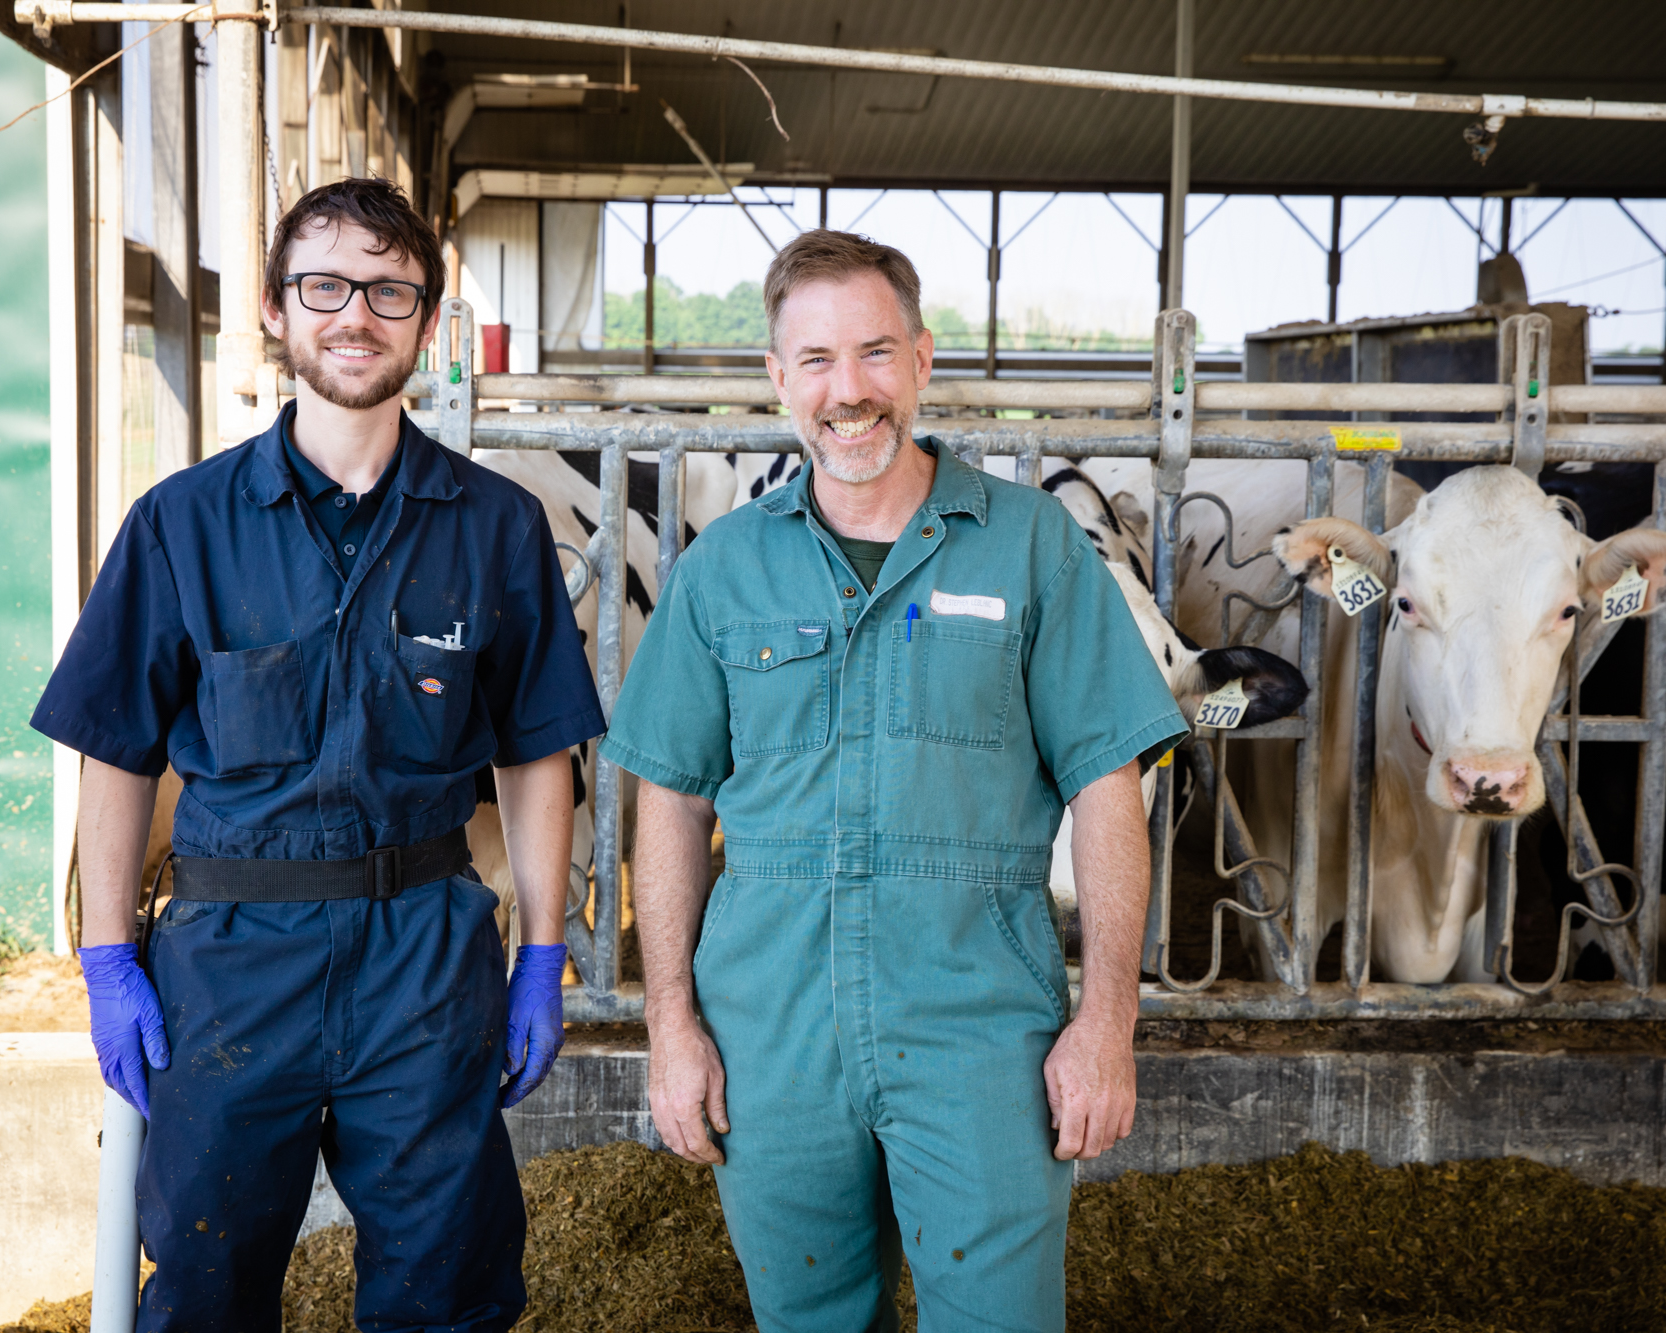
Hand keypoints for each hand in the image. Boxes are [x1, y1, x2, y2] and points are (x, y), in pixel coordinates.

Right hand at [79, 943, 169, 1119]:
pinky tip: (125, 1075)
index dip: (144, 1100)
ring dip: (124, 1089)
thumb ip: (156, 1040)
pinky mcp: (100, 1038)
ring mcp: (102, 1045)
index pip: (134, 1083)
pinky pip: (107, 1066)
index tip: (154, 1113)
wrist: (108, 973)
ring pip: (111, 1077)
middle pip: (121, 1084)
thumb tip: (162, 1067)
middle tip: (148, 1110)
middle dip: (134, 1099)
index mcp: (122, 1048)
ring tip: (138, 1097)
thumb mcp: (151, 1013)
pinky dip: (116, 1076)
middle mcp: (109, 1051)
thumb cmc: (132, 991)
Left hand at [502, 943, 565, 1108]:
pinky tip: (518, 1071)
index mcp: (546, 1041)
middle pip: (539, 1075)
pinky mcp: (551, 1032)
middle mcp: (554, 1043)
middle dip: (521, 1090)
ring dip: (526, 1081)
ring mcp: (555, 1038)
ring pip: (541, 1068)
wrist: (542, 969)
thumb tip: (510, 1071)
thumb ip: (513, 1046)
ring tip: (507, 1091)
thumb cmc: (527, 990)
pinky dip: (530, 1069)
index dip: (517, 1091)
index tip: (503, 1102)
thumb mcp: (514, 1018)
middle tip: (502, 1102)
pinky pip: (542, 1058)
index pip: (532, 1075)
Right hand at [647, 1009, 728, 1164]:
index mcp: (684, 1106)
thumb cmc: (696, 1048)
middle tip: (712, 1158)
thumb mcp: (716, 1076)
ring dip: (683, 1149)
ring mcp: (656, 1103)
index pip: (697, 1143)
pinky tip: (684, 1134)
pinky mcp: (652, 1097)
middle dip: (696, 1157)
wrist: (671, 1029)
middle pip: (680, 1146)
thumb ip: (717, 1107)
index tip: (721, 1158)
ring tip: (700, 1150)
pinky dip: (672, 1137)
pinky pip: (661, 1126)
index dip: (709, 1155)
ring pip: (667, 1139)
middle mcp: (666, 1109)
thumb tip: (722, 1130)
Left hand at [1043, 1006, 1136, 1160]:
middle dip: (1078, 1154)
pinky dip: (1112, 1134)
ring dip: (1095, 1144)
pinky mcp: (1130, 1099)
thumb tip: (1057, 1127)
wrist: (1105, 1027)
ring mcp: (1118, 1103)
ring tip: (1084, 1135)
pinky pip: (1124, 1130)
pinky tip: (1101, 1125)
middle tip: (1070, 1148)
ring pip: (1109, 1142)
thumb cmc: (1074, 1045)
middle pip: (1092, 1149)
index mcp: (1077, 1098)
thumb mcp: (1051, 1069)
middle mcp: (1100, 1105)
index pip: (1072, 1142)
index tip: (1057, 1152)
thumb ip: (1053, 1102)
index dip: (1063, 1154)